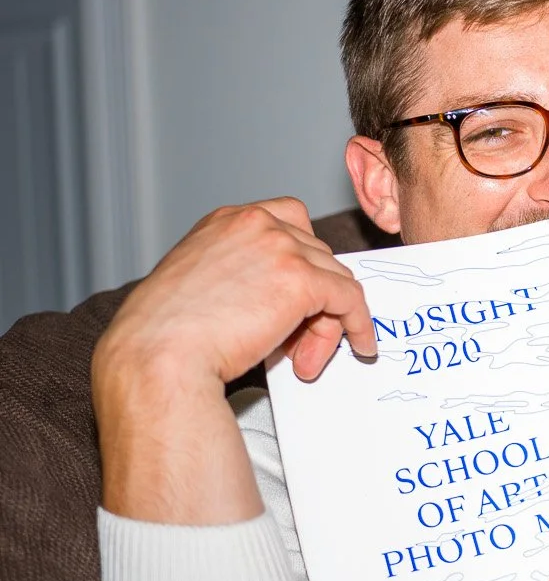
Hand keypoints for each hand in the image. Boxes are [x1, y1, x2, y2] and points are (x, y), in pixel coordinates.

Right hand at [93, 199, 377, 524]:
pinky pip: (350, 299)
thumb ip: (245, 274)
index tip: (302, 298)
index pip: (291, 225)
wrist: (157, 358)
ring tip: (306, 361)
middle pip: (315, 258)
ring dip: (327, 324)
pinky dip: (358, 324)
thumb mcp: (204, 284)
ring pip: (333, 282)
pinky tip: (360, 346)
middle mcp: (257, 223)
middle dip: (313, 304)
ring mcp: (281, 248)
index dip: (303, 264)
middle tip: (300, 346)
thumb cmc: (166, 335)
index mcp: (227, 220)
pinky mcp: (301, 280)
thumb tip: (289, 300)